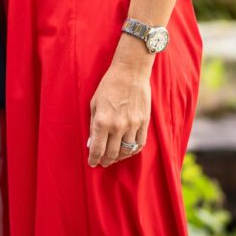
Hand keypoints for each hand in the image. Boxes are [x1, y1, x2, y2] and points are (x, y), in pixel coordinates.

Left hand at [87, 44, 151, 167]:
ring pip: (126, 151)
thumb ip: (92, 125)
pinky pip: (140, 144)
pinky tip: (127, 151)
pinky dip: (133, 151)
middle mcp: (117, 126)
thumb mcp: (94, 103)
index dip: (94, 159)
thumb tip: (91, 143)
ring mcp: (132, 125)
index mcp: (102, 121)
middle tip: (102, 163)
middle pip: (111, 153)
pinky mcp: (144, 123)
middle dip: (105, 161)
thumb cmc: (109, 85)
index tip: (92, 163)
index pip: (97, 149)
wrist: (130, 72)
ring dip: (119, 157)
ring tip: (114, 157)